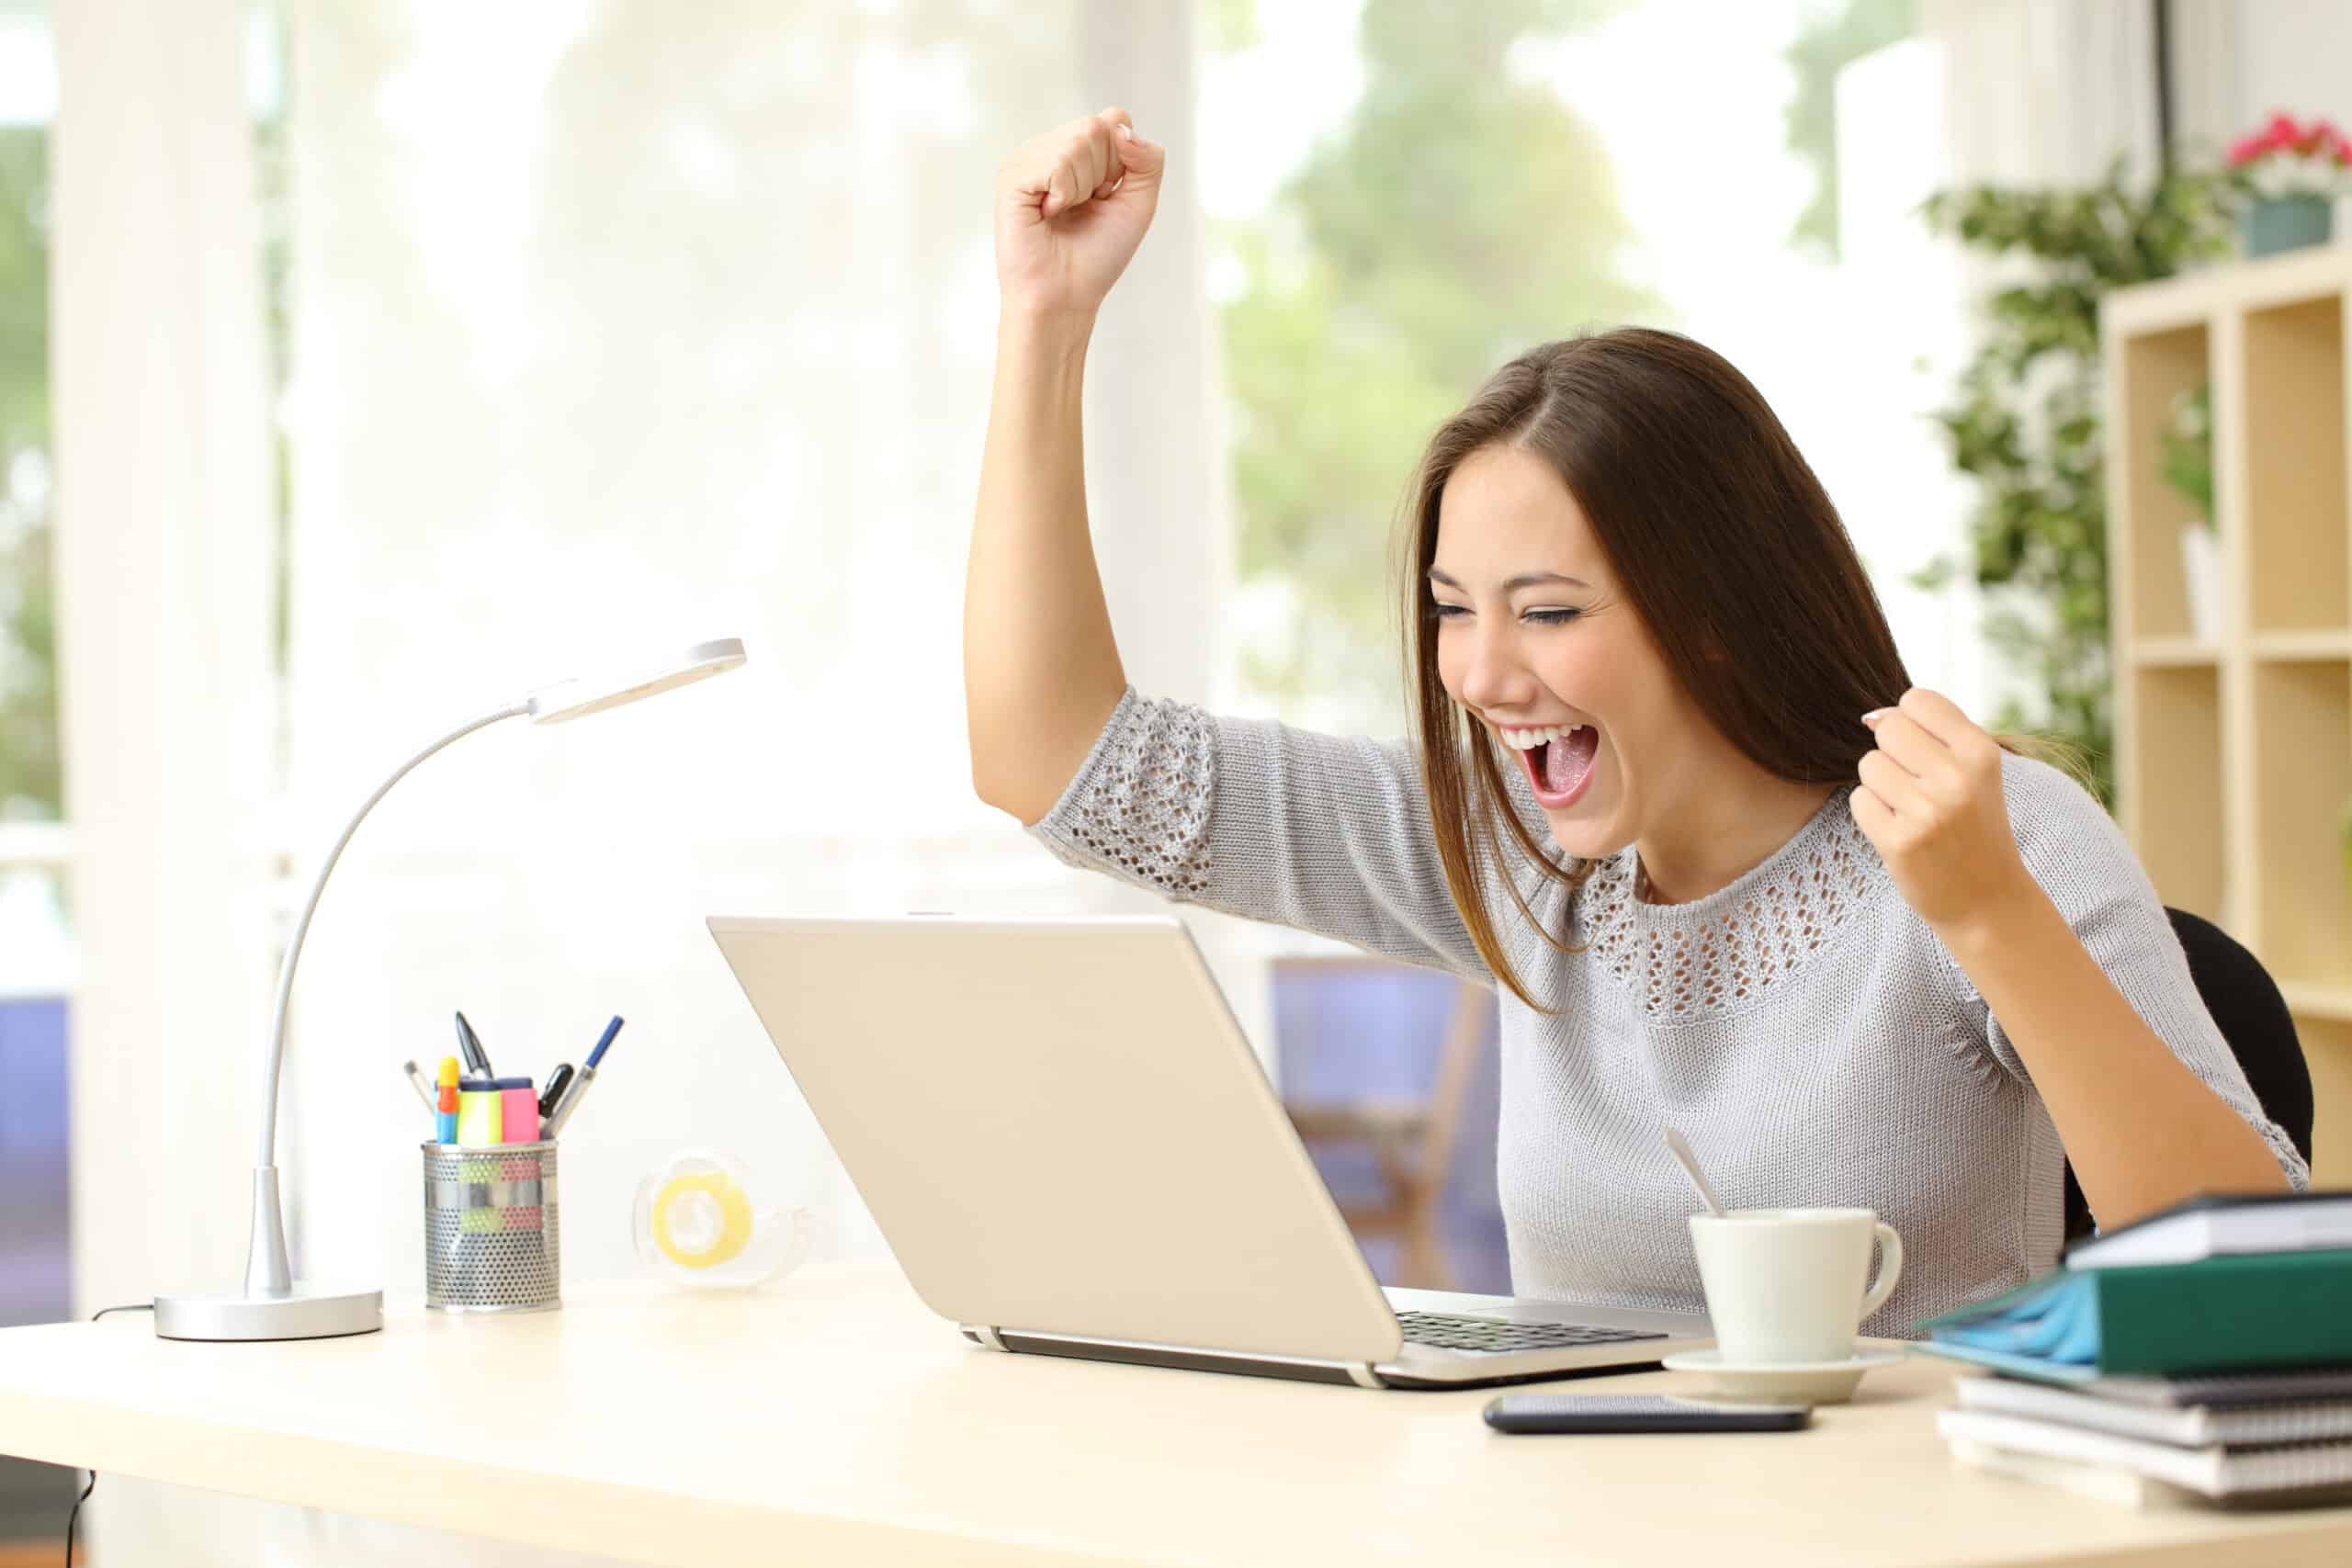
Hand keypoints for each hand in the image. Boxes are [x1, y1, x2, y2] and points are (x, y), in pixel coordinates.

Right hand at [994, 108, 1166, 320]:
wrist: (1067, 295)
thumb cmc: (1098, 253)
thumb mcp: (1140, 201)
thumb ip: (1148, 159)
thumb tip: (1121, 128)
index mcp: (1076, 148)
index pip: (1113, 119)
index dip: (1121, 162)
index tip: (1106, 196)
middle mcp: (1049, 147)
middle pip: (1096, 127)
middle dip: (1103, 175)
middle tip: (1083, 208)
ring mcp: (1027, 158)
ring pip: (1078, 141)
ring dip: (1083, 188)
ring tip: (1064, 213)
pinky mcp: (1012, 176)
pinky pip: (1056, 164)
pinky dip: (1064, 195)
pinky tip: (1048, 214)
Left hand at [1850, 688, 2036, 936]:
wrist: (1987, 901)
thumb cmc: (1972, 827)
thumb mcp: (1973, 773)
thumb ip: (1933, 734)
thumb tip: (1871, 715)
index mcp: (1981, 752)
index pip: (1917, 699)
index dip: (1910, 722)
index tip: (1926, 754)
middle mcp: (1958, 777)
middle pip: (1888, 729)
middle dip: (1893, 754)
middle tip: (1917, 787)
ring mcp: (1928, 810)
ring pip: (1869, 764)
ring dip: (1881, 787)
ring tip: (1912, 812)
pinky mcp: (1899, 841)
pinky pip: (1859, 800)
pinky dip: (1872, 814)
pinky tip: (1901, 832)